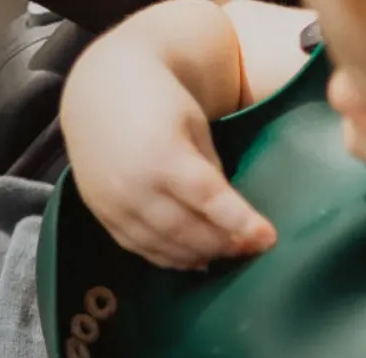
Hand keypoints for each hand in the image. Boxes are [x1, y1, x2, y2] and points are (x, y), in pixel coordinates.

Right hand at [62, 47, 276, 270]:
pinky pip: (140, 248)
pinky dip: (170, 259)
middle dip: (225, 244)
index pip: (209, 200)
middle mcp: (135, 186)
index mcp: (163, 154)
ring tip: (226, 253)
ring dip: (200, 255)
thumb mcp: (194, 125)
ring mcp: (115, 206)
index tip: (268, 239)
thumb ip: (210, 171)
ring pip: (165, 247)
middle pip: (189, 231)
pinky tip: (192, 258)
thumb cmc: (158, 101)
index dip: (241, 223)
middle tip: (250, 247)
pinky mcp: (103, 216)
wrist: (98, 91)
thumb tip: (228, 217)